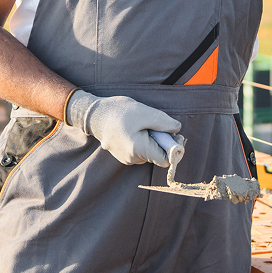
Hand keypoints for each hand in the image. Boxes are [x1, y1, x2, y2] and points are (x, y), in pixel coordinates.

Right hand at [66, 90, 181, 166]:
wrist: (94, 114)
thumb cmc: (118, 111)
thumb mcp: (144, 112)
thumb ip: (163, 122)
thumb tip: (177, 129)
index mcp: (138, 149)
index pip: (165, 160)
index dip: (173, 148)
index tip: (173, 134)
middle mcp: (132, 159)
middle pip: (157, 156)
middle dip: (161, 141)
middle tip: (156, 124)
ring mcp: (126, 158)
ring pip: (148, 153)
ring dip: (151, 140)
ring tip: (141, 125)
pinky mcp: (123, 155)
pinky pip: (139, 151)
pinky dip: (142, 141)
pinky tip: (134, 129)